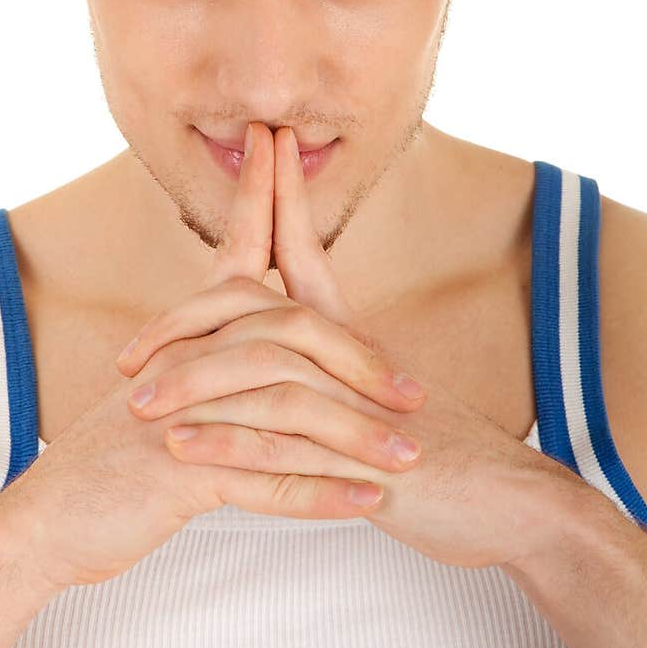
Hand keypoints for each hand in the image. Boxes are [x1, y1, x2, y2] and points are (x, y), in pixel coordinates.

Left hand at [118, 123, 569, 566]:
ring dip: (192, 387)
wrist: (516, 503)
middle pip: (262, 309)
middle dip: (190, 314)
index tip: (262, 144)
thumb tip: (304, 344)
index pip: (309, 250)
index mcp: (358, 337)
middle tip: (130, 350)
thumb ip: (345, 365)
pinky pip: (283, 446)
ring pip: (262, 374)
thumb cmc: (450, 451)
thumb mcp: (390, 394)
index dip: (279, 198)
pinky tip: (180, 451)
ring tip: (135, 405)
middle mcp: (355, 360)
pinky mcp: (363, 462)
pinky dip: (227, 445)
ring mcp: (360, 408)